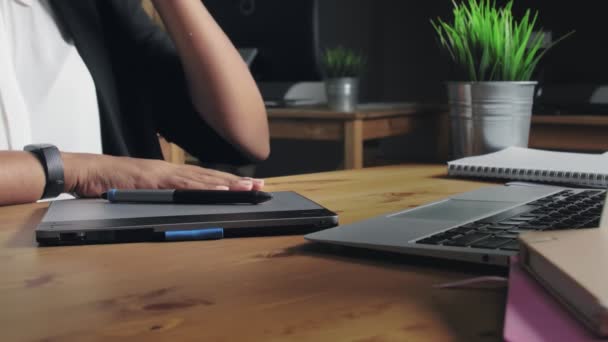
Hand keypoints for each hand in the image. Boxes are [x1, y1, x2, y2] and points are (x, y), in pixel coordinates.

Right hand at [62, 153, 263, 197]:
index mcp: (170, 173)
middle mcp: (171, 171)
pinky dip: (203, 189)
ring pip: (203, 180)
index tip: (248, 184)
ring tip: (248, 188)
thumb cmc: (112, 181)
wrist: (88, 171)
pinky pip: (183, 186)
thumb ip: (160, 192)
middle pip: (210, 177)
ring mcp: (164, 174)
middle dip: (236, 183)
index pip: (205, 177)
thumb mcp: (142, 188)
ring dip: (227, 185)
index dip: (227, 181)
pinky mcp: (154, 181)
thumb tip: (176, 200)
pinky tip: (219, 191)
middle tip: (259, 187)